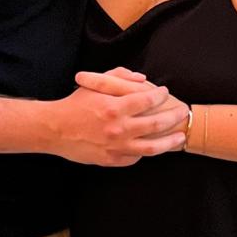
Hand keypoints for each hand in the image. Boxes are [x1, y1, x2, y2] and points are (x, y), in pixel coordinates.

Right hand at [50, 67, 188, 166]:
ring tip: (180, 137)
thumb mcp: (94, 84)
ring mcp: (116, 146)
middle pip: (156, 123)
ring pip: (152, 147)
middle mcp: (118, 128)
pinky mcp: (111, 160)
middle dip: (173, 117)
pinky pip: (135, 158)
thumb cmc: (74, 104)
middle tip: (182, 112)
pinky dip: (145, 152)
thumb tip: (143, 79)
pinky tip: (153, 147)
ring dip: (169, 141)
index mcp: (114, 107)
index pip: (148, 100)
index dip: (161, 95)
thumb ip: (119, 77)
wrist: (53, 130)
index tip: (165, 93)